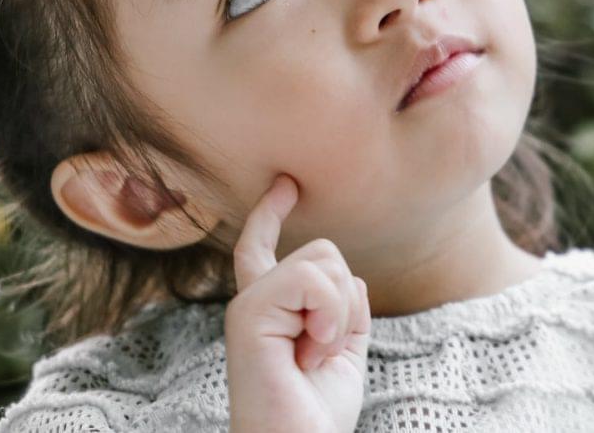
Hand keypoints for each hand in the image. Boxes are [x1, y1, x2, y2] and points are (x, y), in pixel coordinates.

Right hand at [225, 174, 370, 432]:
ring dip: (339, 313)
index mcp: (270, 311)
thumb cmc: (316, 418)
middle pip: (322, 251)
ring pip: (322, 260)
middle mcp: (252, 303)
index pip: (262, 247)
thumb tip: (346, 276)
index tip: (287, 184)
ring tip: (317, 354)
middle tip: (325, 351)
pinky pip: (311, 279)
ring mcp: (247, 306)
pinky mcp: (248, 315)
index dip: (271, 212)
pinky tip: (314, 351)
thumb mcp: (343, 352)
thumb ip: (344, 309)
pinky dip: (329, 315)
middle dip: (346, 299)